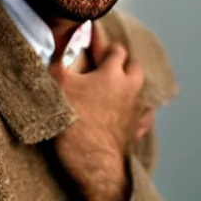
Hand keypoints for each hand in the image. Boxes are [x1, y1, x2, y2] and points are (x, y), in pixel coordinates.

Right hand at [49, 25, 153, 200]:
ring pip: (139, 90)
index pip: (113, 48)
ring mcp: (135, 111)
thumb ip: (58, 61)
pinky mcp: (135, 131)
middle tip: (105, 62)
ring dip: (129, 85)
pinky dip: (139, 112)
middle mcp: (129, 89)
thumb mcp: (58, 87)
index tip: (91, 35)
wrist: (93, 164)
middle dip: (121, 62)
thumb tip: (58, 42)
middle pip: (133, 66)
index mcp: (112, 74)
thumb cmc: (75, 124)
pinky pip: (143, 118)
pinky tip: (133, 114)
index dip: (101, 41)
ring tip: (116, 85)